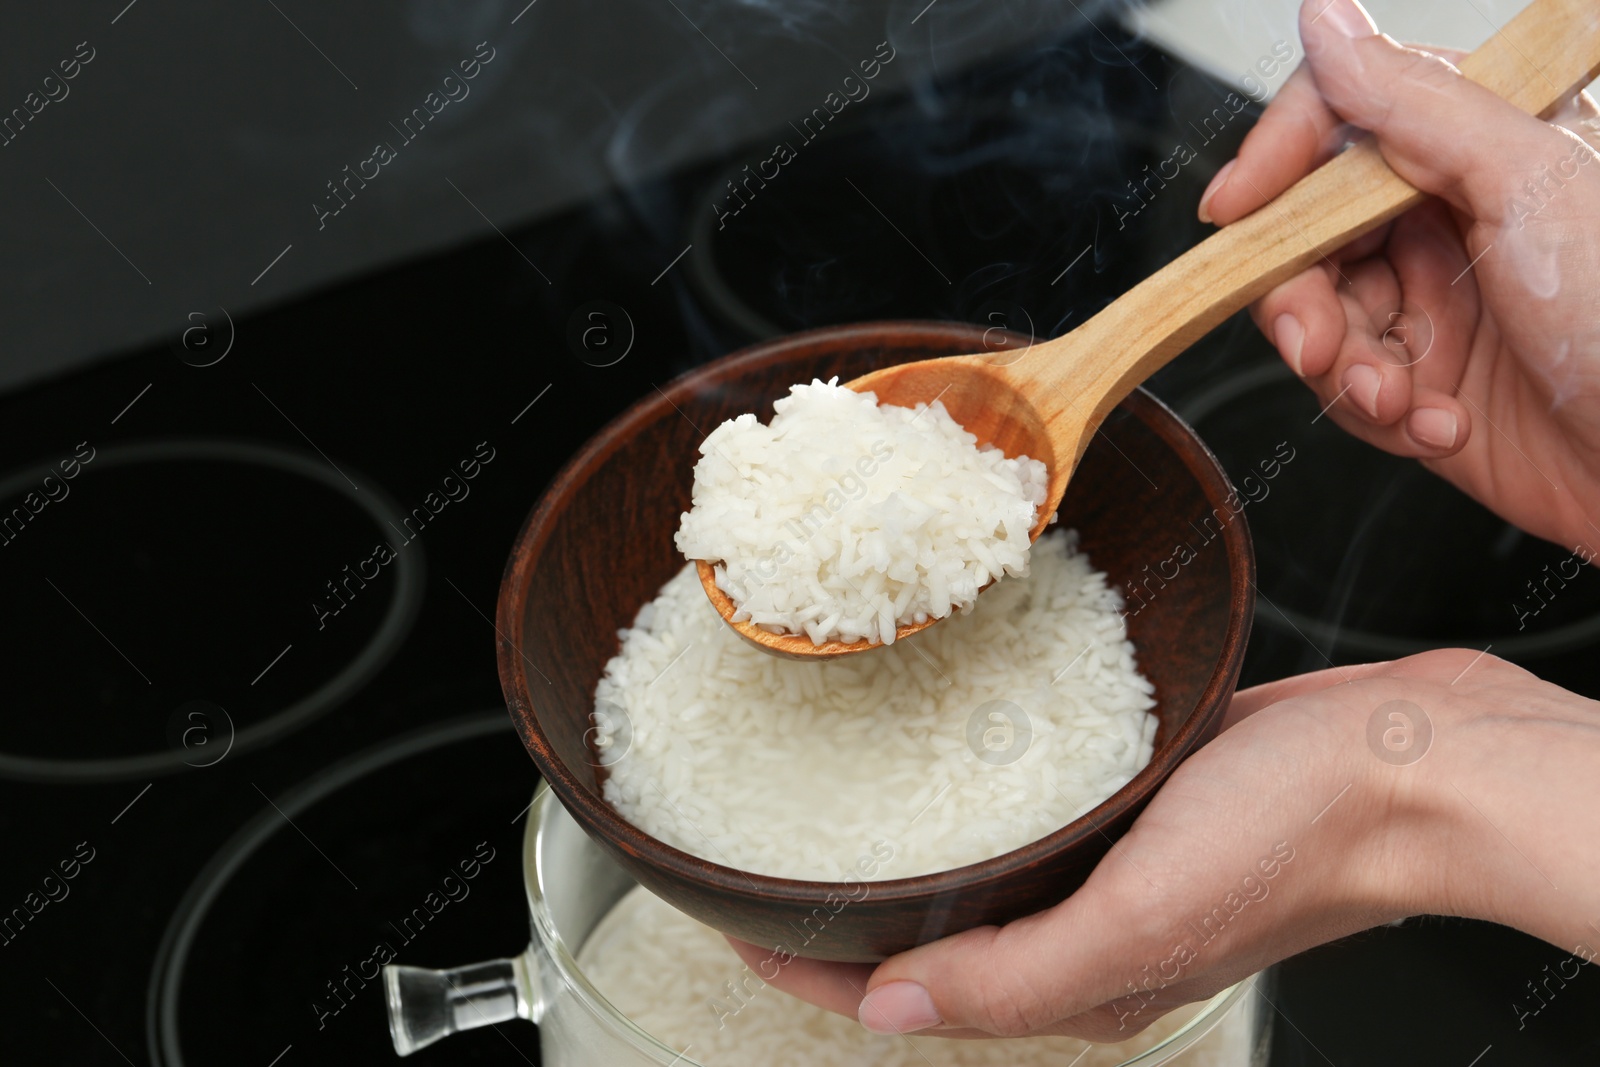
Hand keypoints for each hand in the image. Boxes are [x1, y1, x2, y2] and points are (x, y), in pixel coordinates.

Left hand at [730, 649, 1599, 1037]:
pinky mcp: (1130, 790)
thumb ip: (1011, 976)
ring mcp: (1104, 855)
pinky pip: (1030, 799)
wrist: (1409, 761)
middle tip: (765, 855)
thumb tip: (887, 1008)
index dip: (813, 969)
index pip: (907, 992)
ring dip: (903, 844)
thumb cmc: (1296, 840)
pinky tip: (936, 739)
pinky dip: (970, 785)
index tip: (732, 924)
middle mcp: (1080, 923)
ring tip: (827, 802)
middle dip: (843, 909)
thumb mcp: (1140, 923)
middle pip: (932, 933)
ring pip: (977, 864)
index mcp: (1075, 976)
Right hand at [1200, 0, 1599, 551]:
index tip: (1237, 206)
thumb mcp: (1527, 183)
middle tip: (1315, 341)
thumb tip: (1327, 22)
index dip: (1279, 158)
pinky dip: (1380, 415)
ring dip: (1343, 368)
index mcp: (1486, 146)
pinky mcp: (1430, 385)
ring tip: (1396, 397)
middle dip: (1300, 295)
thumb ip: (1414, 101)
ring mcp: (1440, 304)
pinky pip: (1350, 389)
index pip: (1343, 119)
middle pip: (1309, 230)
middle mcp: (1455, 219)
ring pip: (1318, 317)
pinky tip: (1439, 424)